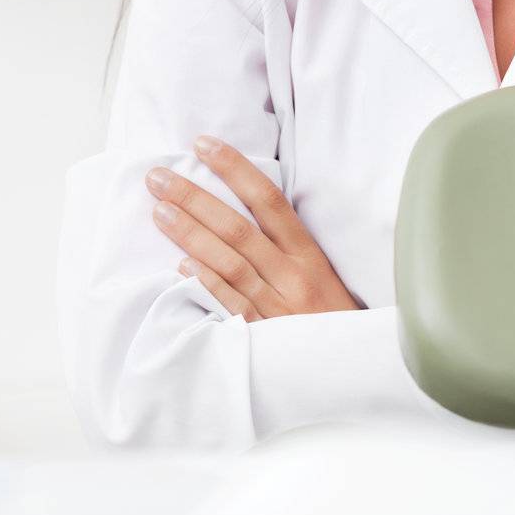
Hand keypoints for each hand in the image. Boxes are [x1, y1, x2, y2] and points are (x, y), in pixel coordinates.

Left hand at [145, 136, 362, 320]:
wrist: (354, 369)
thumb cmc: (333, 318)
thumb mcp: (321, 274)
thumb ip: (287, 246)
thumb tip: (242, 209)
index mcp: (309, 255)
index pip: (268, 200)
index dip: (235, 169)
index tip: (203, 145)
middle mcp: (293, 276)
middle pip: (239, 229)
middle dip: (196, 198)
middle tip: (159, 177)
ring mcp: (279, 307)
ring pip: (230, 263)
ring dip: (191, 235)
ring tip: (159, 211)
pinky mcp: (265, 338)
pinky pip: (232, 306)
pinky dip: (208, 284)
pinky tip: (182, 265)